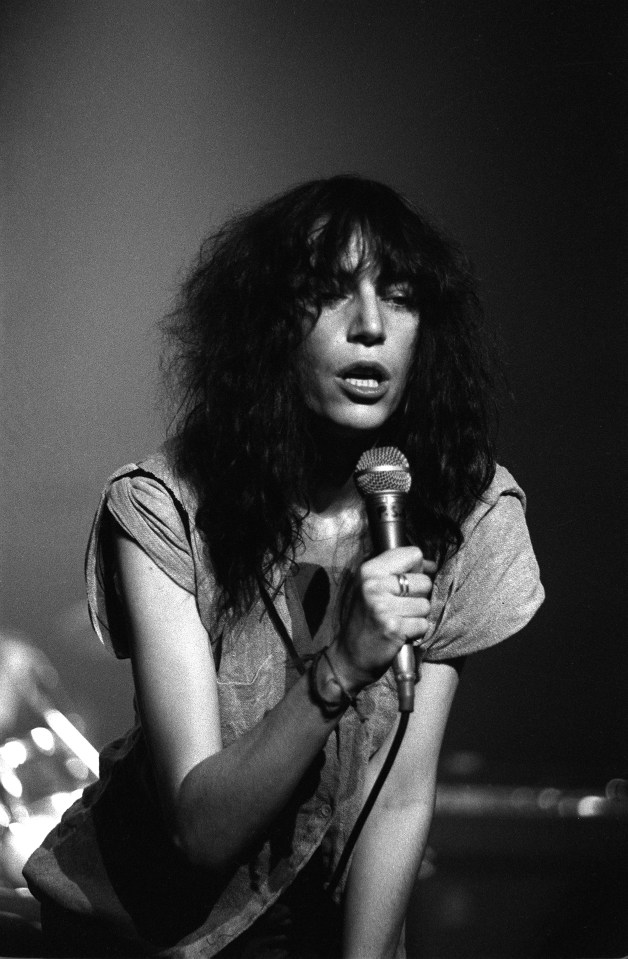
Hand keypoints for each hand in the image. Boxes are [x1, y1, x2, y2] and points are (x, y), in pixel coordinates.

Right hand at [332, 546, 433, 689]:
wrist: (349, 656)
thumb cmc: (365, 620)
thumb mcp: (372, 587)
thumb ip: (398, 571)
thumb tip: (431, 565)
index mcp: (369, 570)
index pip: (413, 554)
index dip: (416, 569)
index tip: (406, 583)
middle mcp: (374, 585)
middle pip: (424, 581)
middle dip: (418, 596)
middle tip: (399, 607)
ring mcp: (383, 607)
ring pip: (426, 604)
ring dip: (417, 615)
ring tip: (398, 620)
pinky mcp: (393, 628)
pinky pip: (423, 624)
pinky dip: (416, 631)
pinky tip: (399, 632)